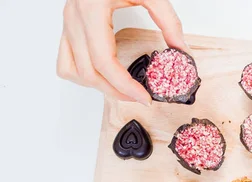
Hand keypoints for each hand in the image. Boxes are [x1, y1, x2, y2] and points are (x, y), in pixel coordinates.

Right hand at [57, 0, 187, 104]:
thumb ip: (168, 21)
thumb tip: (182, 50)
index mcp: (91, 10)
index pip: (104, 62)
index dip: (124, 86)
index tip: (144, 97)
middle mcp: (74, 18)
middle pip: (88, 72)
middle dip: (116, 92)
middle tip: (140, 97)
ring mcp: (68, 22)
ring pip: (72, 70)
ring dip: (97, 86)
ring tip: (123, 90)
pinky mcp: (68, 25)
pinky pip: (65, 60)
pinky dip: (83, 74)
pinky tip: (104, 76)